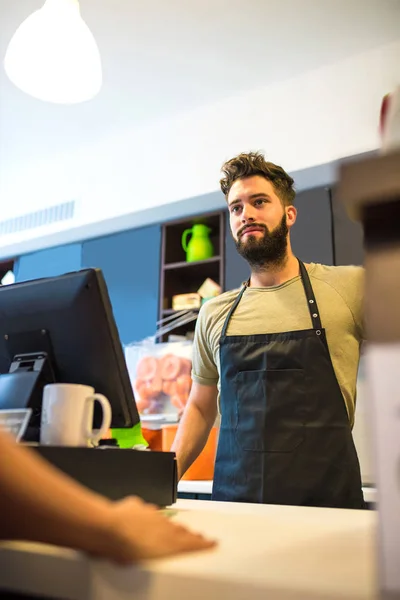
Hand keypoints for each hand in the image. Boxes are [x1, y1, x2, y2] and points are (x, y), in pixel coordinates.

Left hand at [97, 496, 215, 563]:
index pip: (190, 542)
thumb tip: (159, 558)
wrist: (108, 529)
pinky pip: (147, 511)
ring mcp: (151, 515)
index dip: (202, 543)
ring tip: (177, 529)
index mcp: (170, 541)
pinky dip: (149, 516)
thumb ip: (158, 556)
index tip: (211, 542)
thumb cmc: (125, 550)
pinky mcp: (138, 507)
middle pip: (180, 530)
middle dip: (189, 534)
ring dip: (171, 526)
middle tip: (198, 536)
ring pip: (165, 521)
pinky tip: (148, 517)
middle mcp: (163, 525)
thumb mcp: (147, 561)